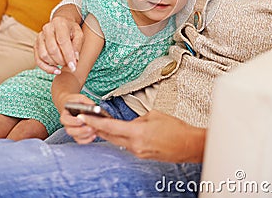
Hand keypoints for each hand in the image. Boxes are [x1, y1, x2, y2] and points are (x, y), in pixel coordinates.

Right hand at [34, 15, 82, 73]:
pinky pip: (38, 60)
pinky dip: (46, 68)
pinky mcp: (36, 45)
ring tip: (63, 63)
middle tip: (69, 64)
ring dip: (54, 64)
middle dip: (62, 60)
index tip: (73, 66)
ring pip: (44, 55)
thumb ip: (77, 46)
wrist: (62, 24)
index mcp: (59, 23)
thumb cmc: (71, 30)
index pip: (63, 41)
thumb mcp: (79, 34)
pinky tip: (55, 70)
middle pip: (52, 49)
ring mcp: (40, 37)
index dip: (68, 55)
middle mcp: (47, 29)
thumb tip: (74, 60)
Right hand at [60, 94, 96, 143]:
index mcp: (65, 115)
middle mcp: (67, 125)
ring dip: (86, 135)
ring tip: (94, 129)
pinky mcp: (78, 135)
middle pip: (70, 131)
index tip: (81, 120)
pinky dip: (87, 139)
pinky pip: (81, 140)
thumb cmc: (76, 102)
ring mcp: (72, 131)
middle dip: (81, 130)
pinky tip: (94, 135)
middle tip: (90, 127)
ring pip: (76, 137)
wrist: (73, 106)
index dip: (73, 121)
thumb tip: (93, 106)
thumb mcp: (80, 98)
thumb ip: (85, 101)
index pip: (65, 120)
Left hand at [77, 109, 205, 162]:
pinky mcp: (143, 155)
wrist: (189, 145)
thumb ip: (139, 119)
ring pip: (118, 141)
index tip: (82, 116)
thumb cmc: (176, 129)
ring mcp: (139, 152)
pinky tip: (119, 133)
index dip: (93, 121)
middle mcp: (135, 145)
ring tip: (100, 124)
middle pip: (110, 136)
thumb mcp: (154, 115)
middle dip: (97, 127)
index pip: (109, 127)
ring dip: (109, 133)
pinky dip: (121, 138)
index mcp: (137, 133)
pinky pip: (128, 145)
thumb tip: (132, 123)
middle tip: (86, 119)